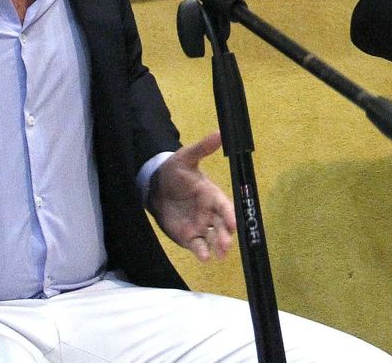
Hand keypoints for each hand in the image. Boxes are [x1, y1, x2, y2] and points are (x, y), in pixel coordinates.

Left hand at [151, 131, 236, 261]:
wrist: (156, 187)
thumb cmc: (175, 171)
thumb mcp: (187, 157)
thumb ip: (203, 148)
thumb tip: (220, 132)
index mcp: (211, 194)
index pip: (224, 205)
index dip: (229, 214)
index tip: (234, 222)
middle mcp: (209, 212)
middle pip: (221, 225)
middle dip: (226, 235)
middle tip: (227, 244)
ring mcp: (200, 225)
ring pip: (213, 237)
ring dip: (218, 245)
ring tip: (221, 254)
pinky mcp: (189, 236)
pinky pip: (198, 245)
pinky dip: (202, 252)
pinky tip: (204, 258)